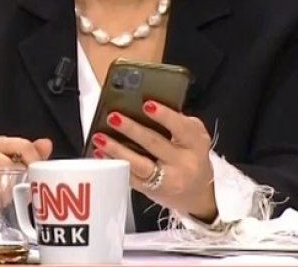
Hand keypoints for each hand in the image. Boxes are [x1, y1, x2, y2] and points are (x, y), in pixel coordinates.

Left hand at [90, 101, 216, 221]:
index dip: (164, 116)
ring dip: (117, 149)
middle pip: (155, 144)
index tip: (146, 104)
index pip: (181, 127)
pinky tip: (101, 154)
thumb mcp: (194, 137)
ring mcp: (167, 179)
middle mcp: (183, 162)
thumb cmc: (192, 156)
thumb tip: (146, 104)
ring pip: (139, 164)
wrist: (198, 193)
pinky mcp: (152, 191)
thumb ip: (177, 122)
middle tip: (113, 117)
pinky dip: (115, 164)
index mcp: (195, 143)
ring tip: (100, 137)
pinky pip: (131, 177)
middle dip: (132, 130)